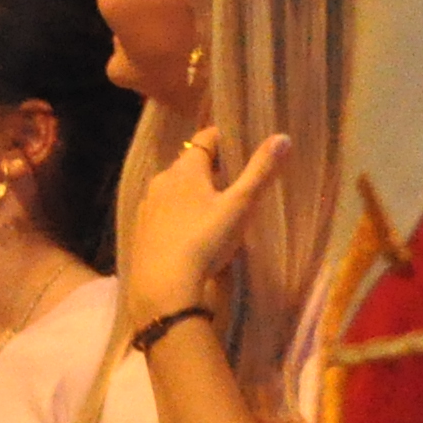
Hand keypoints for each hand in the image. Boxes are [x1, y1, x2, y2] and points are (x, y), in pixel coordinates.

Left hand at [126, 127, 289, 329]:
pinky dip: (179, 211)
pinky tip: (191, 228)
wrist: (163, 285)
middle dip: (211, 166)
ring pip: (174, 187)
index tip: (241, 142)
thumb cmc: (205, 240)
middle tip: (235, 175)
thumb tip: (282, 137)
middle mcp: (161, 181)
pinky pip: (163, 210)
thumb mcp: (240, 205)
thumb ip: (261, 171)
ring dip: (193, 190)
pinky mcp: (141, 229)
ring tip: (216, 203)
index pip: (205, 139)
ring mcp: (147, 206)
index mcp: (185, 170)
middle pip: (189, 163)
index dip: (224, 138)